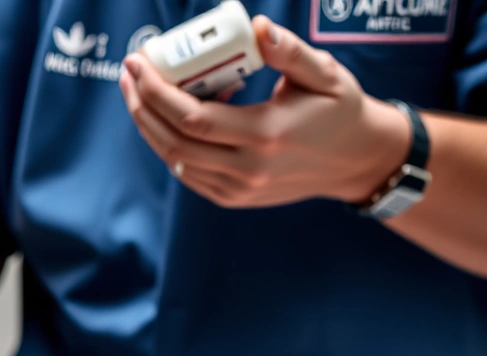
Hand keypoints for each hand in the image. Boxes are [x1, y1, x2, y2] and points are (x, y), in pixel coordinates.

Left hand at [118, 16, 410, 208]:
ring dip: (149, 126)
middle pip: (174, 142)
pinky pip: (188, 174)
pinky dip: (169, 145)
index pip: (194, 118)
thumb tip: (256, 27)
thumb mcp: (325, 73)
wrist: (356, 160)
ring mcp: (239, 189)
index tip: (139, 62)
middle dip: (142, 106)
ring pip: (176, 161)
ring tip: (138, 92)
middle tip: (130, 73)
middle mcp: (249, 169)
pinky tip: (166, 117)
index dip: (157, 91)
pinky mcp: (234, 198)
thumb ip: (290, 51)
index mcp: (268, 134)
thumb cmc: (340, 109)